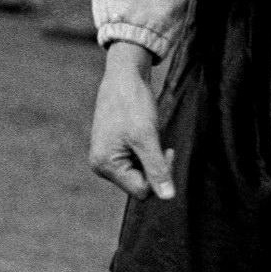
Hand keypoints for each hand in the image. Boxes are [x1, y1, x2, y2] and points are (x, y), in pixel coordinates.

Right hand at [89, 45, 174, 200]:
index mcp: (105, 166)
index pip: (141, 190)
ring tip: (149, 132)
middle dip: (154, 164)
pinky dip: (146, 148)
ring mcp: (107, 155)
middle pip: (139, 182)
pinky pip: (136, 158)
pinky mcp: (114, 146)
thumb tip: (168, 197)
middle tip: (160, 142)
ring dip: (151, 155)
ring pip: (139, 170)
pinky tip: (145, 130)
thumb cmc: (132, 102)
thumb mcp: (147, 137)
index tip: (168, 151)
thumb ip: (157, 168)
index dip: (160, 175)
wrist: (124, 74)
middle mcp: (102, 165)